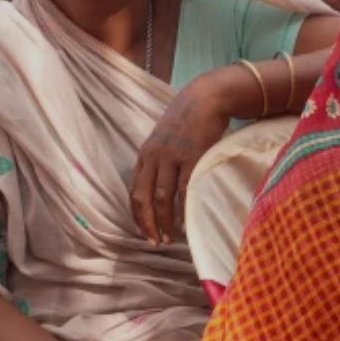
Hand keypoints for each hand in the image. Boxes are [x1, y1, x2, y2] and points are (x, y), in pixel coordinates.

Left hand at [131, 78, 230, 243]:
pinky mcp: (192, 157)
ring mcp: (172, 157)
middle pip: (143, 198)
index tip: (143, 231)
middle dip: (146, 224)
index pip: (134, 191)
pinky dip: (182, 210)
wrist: (206, 98)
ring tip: (168, 239)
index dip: (137, 215)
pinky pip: (184, 190)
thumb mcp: (165, 138)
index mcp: (145, 154)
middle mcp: (154, 157)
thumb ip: (160, 160)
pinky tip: (184, 224)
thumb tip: (161, 184)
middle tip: (153, 242)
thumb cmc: (189, 120)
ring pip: (162, 198)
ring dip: (163, 222)